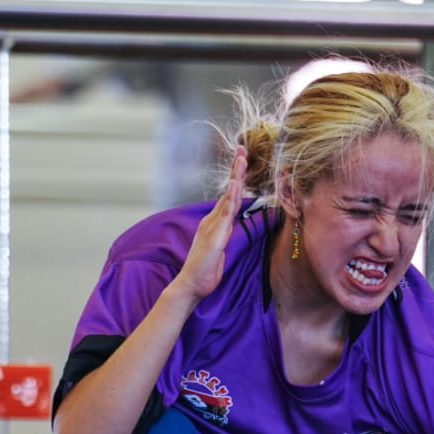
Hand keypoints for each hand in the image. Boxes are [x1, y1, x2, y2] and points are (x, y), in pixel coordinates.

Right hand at [172, 147, 246, 301]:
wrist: (191, 284)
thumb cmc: (205, 271)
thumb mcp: (219, 250)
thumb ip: (224, 237)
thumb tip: (229, 229)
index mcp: (215, 223)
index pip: (229, 197)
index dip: (236, 179)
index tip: (242, 163)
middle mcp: (213, 220)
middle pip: (229, 190)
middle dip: (236, 169)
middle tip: (243, 149)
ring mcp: (213, 225)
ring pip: (228, 195)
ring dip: (236, 175)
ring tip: (242, 157)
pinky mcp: (215, 233)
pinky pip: (226, 211)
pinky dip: (232, 195)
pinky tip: (237, 183)